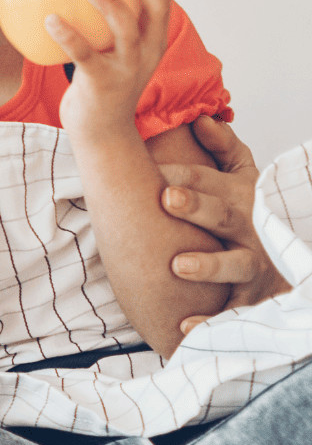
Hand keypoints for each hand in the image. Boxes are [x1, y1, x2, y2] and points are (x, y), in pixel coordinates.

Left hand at [53, 0, 170, 133]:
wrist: (101, 132)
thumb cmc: (101, 83)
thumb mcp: (114, 50)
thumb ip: (106, 24)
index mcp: (152, 38)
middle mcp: (146, 51)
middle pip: (155, 8)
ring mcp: (126, 69)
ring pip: (126, 31)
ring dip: (112, 5)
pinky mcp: (101, 84)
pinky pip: (84, 56)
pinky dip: (68, 36)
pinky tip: (50, 20)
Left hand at [162, 115, 287, 330]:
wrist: (294, 258)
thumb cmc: (257, 215)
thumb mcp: (248, 179)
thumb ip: (225, 149)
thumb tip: (200, 119)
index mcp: (239, 197)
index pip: (207, 181)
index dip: (180, 175)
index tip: (150, 169)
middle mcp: (249, 230)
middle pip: (222, 216)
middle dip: (197, 206)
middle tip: (167, 198)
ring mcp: (253, 266)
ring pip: (234, 266)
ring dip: (208, 265)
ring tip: (179, 264)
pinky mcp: (252, 300)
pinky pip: (231, 314)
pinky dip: (208, 322)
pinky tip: (182, 326)